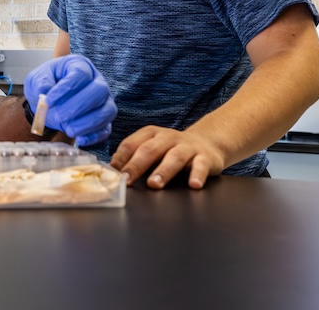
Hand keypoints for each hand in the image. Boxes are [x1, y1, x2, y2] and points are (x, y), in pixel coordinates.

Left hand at [23, 54, 116, 145]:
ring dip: (86, 123)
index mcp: (80, 65)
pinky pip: (106, 129)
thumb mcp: (36, 79)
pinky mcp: (104, 119)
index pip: (80, 73)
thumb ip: (40, 83)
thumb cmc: (46, 85)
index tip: (48, 100)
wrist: (50, 100)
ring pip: (107, 111)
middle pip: (99, 90)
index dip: (66, 88)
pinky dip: (94, 136)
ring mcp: (104, 100)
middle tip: (58, 116)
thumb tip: (45, 92)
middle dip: (77, 106)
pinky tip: (79, 138)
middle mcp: (97, 81)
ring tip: (67, 128)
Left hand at [110, 126, 226, 188]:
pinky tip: (193, 185)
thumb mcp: (153, 148)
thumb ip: (135, 158)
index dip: (120, 158)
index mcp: (150, 134)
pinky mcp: (205, 157)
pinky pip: (201, 165)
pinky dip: (197, 175)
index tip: (111, 173)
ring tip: (154, 184)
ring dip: (163, 171)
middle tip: (126, 179)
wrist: (207, 142)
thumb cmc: (172, 149)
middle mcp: (167, 137)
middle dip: (136, 165)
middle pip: (149, 150)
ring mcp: (187, 147)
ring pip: (174, 157)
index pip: (131, 144)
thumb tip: (112, 173)